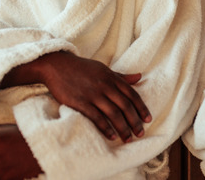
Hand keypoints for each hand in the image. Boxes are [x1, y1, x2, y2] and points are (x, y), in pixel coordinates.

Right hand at [31, 52, 151, 141]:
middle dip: (135, 121)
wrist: (57, 65)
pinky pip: (96, 117)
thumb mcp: (103, 69)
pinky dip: (105, 128)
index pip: (132, 94)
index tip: (148, 120)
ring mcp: (93, 94)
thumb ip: (121, 76)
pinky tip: (111, 136)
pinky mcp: (80, 102)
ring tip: (128, 138)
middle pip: (125, 106)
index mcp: (112, 77)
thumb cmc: (82, 68)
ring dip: (123, 128)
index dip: (141, 108)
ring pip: (113, 113)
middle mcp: (105, 85)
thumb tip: (139, 77)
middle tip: (140, 133)